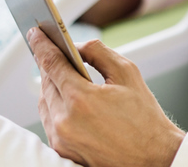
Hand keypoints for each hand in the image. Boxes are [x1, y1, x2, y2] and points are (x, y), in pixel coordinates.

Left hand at [28, 28, 184, 166]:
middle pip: (46, 83)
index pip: (51, 63)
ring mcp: (61, 139)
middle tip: (51, 49)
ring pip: (44, 103)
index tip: (35, 32)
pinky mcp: (62, 151)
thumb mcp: (128, 73)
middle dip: (48, 64)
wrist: (152, 157)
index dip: (41, 45)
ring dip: (50, 85)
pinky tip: (65, 96)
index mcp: (81, 99)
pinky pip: (49, 121)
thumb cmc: (144, 118)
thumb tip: (76, 46)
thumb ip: (98, 52)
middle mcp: (65, 121)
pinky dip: (54, 105)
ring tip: (59, 72)